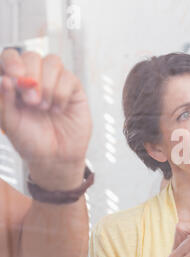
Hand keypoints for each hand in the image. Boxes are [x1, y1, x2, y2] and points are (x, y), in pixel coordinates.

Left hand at [0, 49, 91, 190]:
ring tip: (44, 107)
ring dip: (48, 85)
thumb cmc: (31, 141)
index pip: (11, 57)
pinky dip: (62, 94)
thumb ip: (4, 100)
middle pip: (32, 56)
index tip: (14, 79)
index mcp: (15, 83)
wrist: (55, 157)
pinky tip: (58, 109)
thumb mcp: (10, 122)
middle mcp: (35, 78)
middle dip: (31, 77)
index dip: (12, 62)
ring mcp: (56, 82)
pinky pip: (69, 78)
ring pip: (53, 62)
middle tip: (31, 101)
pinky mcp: (73, 89)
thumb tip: (4, 79)